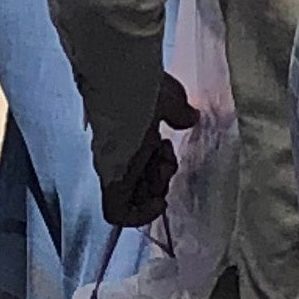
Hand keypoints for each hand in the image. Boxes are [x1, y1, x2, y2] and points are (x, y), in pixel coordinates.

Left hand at [104, 72, 199, 230]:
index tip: (168, 155)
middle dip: (162, 181)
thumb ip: (178, 111)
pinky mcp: (110, 181)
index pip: (142, 166)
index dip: (160, 167)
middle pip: (139, 185)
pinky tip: (158, 203)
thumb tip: (188, 117)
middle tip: (167, 163)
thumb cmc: (141, 85)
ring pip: (134, 198)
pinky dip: (140, 216)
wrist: (121, 82)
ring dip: (158, 192)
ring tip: (163, 169)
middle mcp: (120, 155)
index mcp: (131, 137)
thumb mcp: (167, 99)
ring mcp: (114, 169)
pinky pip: (118, 213)